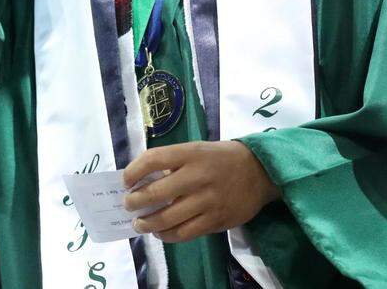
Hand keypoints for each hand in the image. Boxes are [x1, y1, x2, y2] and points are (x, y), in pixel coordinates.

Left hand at [122, 141, 280, 242]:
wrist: (260, 172)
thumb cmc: (222, 158)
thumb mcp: (198, 150)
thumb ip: (174, 163)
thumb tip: (142, 180)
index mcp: (191, 154)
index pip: (153, 159)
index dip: (133, 171)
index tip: (125, 180)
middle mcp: (198, 176)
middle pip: (156, 193)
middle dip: (134, 202)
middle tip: (128, 205)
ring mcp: (208, 200)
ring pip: (168, 219)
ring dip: (147, 224)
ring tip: (140, 224)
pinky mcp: (216, 220)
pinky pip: (185, 233)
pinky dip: (167, 236)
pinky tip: (161, 233)